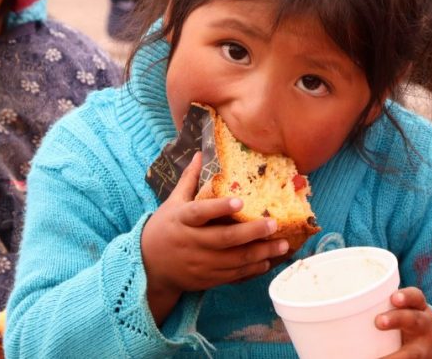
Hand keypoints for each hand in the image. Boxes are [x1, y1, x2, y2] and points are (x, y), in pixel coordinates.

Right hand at [141, 152, 289, 322]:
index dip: (220, 208)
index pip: (200, 212)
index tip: (241, 201)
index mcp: (182, 220)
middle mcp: (191, 242)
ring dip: (260, 253)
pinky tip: (268, 261)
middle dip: (252, 233)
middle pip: (224, 239)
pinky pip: (233, 276)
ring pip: (233, 260)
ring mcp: (200, 263)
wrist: (149, 267)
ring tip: (282, 244)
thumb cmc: (164, 228)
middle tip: (274, 224)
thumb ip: (189, 180)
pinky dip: (252, 270)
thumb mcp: (172, 203)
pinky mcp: (207, 279)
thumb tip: (200, 153)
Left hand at [376, 288, 431, 358]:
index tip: (394, 298)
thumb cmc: (407, 319)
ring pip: (413, 352)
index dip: (406, 296)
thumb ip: (385, 305)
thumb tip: (336, 296)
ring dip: (396, 356)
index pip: (415, 297)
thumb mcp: (405, 308)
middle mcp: (425, 326)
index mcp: (419, 307)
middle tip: (379, 321)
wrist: (431, 343)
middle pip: (413, 320)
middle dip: (396, 319)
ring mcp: (425, 347)